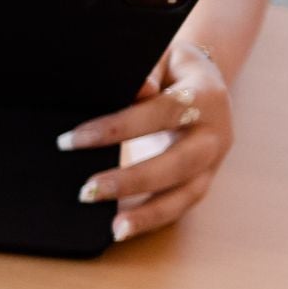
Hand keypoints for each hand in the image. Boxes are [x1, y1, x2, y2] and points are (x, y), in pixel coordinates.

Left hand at [61, 43, 232, 241]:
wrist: (206, 83)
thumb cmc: (172, 70)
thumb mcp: (163, 58)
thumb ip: (148, 71)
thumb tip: (136, 88)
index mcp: (206, 96)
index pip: (160, 113)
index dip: (117, 127)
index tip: (72, 140)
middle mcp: (215, 133)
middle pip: (177, 162)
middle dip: (132, 180)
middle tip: (87, 191)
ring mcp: (212, 162)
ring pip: (185, 194)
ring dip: (148, 214)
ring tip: (113, 228)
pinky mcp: (203, 181)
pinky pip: (180, 206)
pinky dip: (152, 220)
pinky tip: (122, 230)